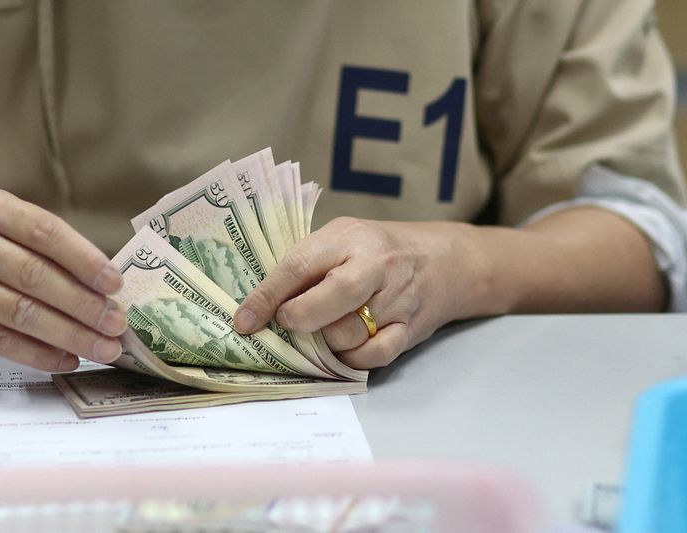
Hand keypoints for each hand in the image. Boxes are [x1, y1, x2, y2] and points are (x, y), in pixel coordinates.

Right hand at [0, 190, 126, 370]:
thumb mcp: (19, 232)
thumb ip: (59, 253)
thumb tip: (111, 292)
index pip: (46, 233)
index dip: (85, 260)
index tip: (115, 284)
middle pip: (36, 277)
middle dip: (84, 305)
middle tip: (117, 325)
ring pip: (23, 313)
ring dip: (71, 335)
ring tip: (103, 348)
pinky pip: (4, 342)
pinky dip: (41, 354)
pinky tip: (69, 359)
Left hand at [233, 217, 459, 368]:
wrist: (442, 260)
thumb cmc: (376, 249)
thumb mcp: (340, 238)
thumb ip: (306, 265)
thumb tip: (258, 305)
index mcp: (349, 238)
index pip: (301, 265)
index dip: (267, 296)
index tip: (244, 321)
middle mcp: (376, 266)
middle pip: (333, 298)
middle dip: (301, 318)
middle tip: (288, 323)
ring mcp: (396, 299)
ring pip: (349, 334)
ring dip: (326, 340)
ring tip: (325, 328)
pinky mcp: (410, 329)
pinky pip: (374, 356)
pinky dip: (352, 359)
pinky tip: (347, 347)